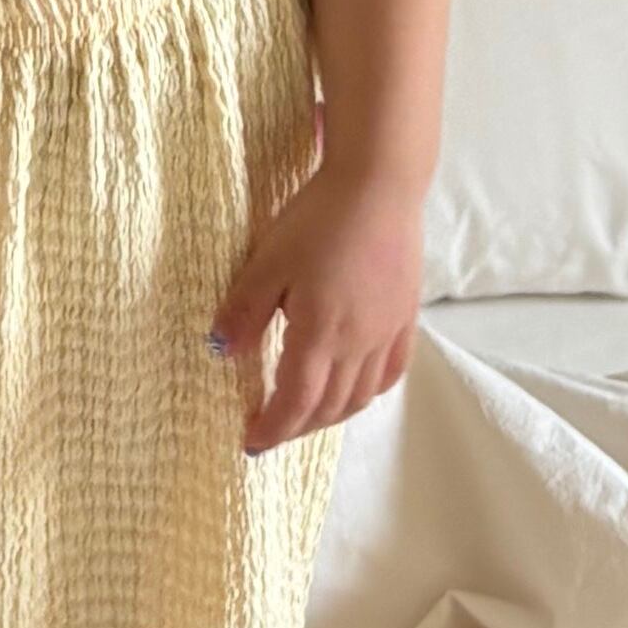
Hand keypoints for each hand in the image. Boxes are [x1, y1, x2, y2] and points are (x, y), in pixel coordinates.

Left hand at [208, 159, 421, 453]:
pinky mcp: (406, 315)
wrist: (380, 184)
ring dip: (331, 415)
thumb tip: (221, 352)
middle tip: (271, 430)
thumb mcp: (268, 261)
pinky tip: (356, 388)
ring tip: (307, 415)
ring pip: (361, 395)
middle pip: (329, 407)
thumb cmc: (319, 218)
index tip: (251, 443)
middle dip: (297, 427)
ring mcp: (387, 331)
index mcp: (320, 334)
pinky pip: (391, 371)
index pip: (295, 402)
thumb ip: (244, 310)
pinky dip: (369, 391)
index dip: (272, 429)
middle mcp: (358, 343)